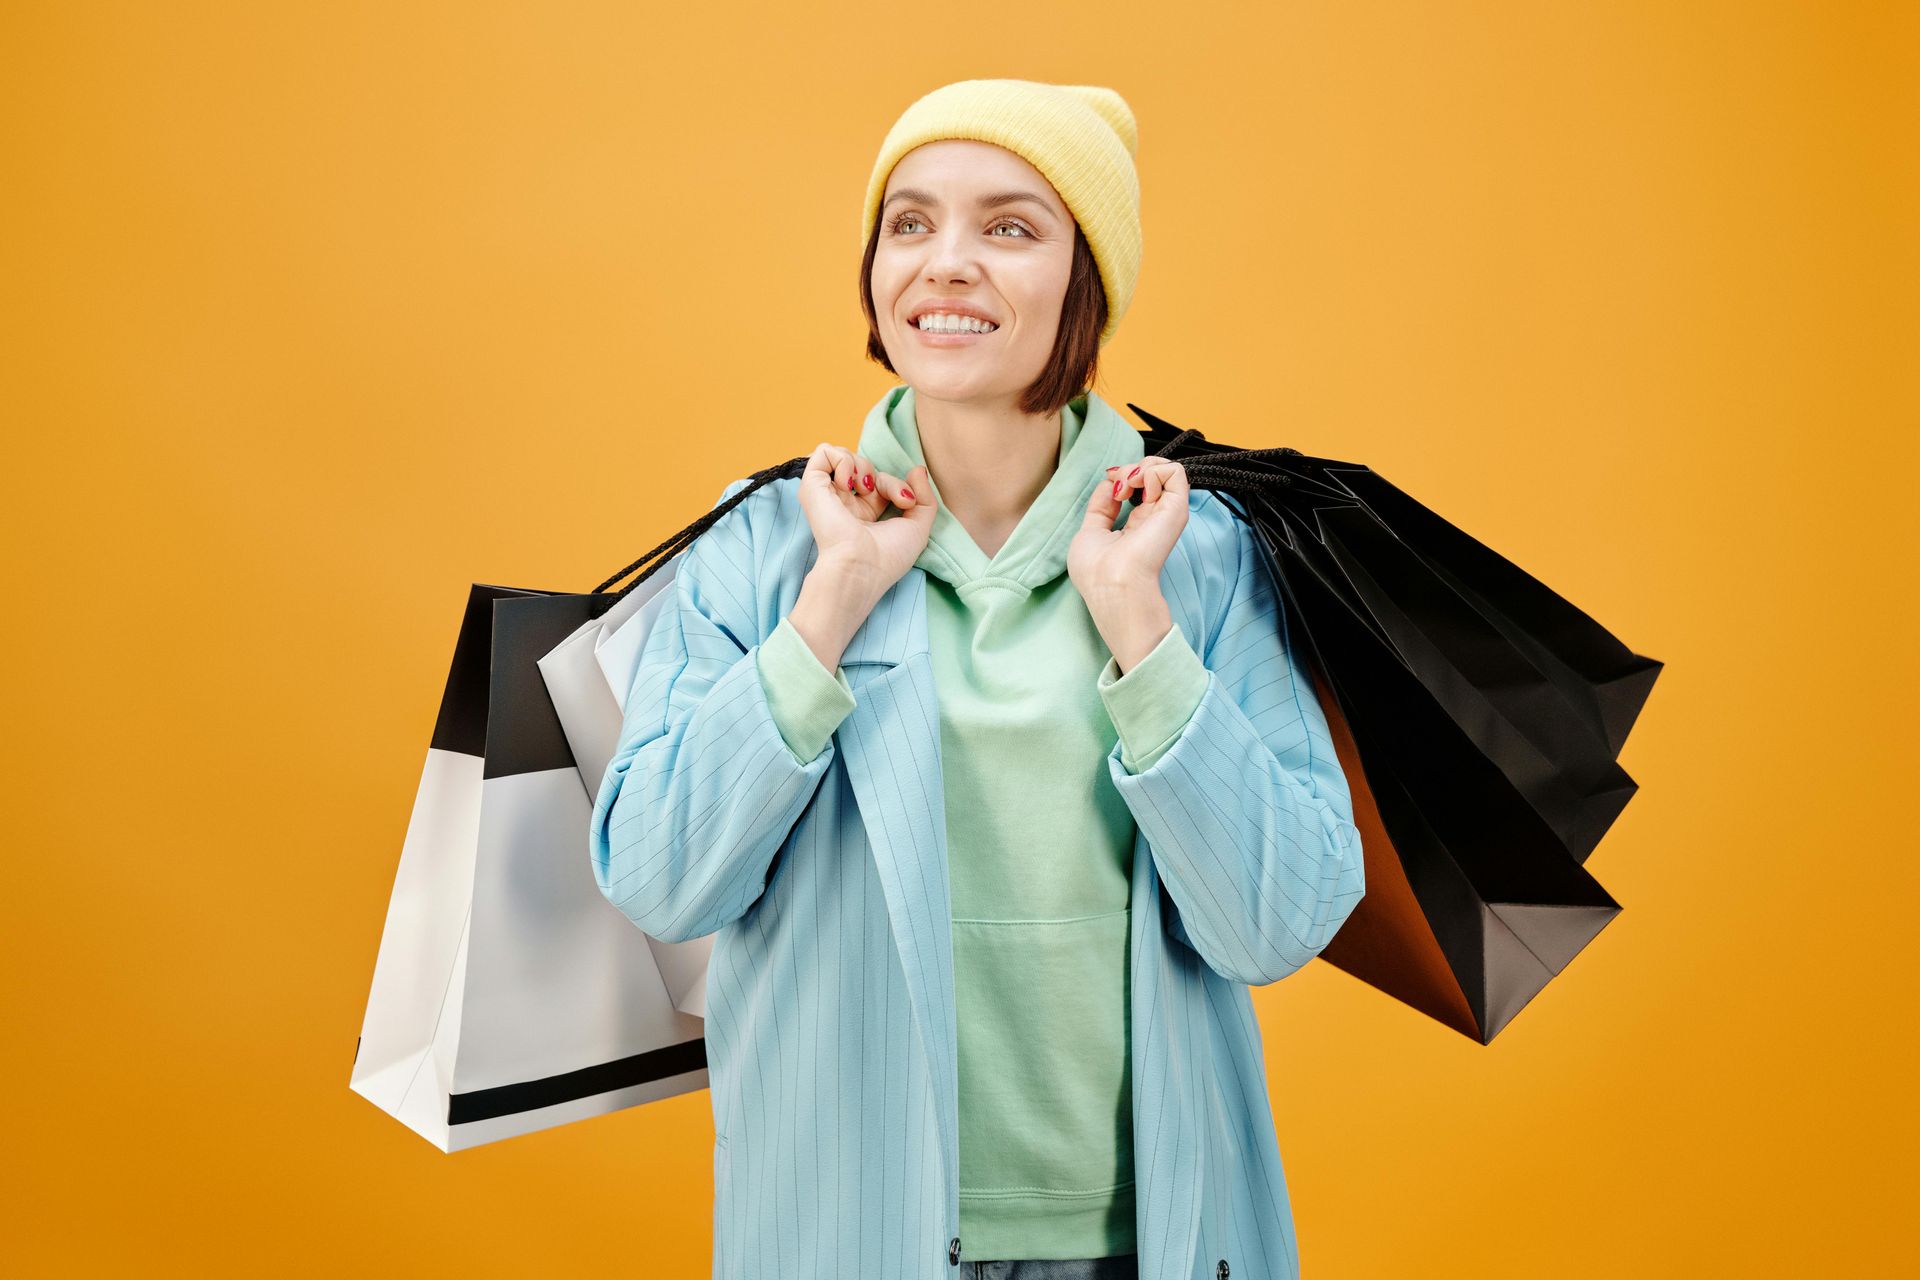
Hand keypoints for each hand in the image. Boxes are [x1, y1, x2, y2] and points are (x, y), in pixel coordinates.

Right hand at [795, 441, 935, 600]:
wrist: (860, 567)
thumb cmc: (887, 557)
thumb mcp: (918, 527)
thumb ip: (925, 497)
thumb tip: (916, 469)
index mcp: (864, 514)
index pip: (880, 483)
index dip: (896, 485)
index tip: (906, 502)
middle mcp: (844, 504)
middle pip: (864, 468)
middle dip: (882, 476)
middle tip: (882, 495)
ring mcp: (827, 495)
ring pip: (843, 456)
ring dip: (860, 464)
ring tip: (862, 488)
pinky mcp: (812, 487)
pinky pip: (823, 452)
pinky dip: (841, 459)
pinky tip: (847, 482)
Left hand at [1068, 457, 1189, 670]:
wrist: (1113, 585)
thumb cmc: (1097, 571)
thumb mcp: (1089, 532)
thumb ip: (1101, 506)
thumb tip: (1110, 483)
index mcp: (1135, 527)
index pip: (1137, 488)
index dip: (1120, 478)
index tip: (1109, 487)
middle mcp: (1154, 518)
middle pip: (1150, 474)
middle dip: (1130, 469)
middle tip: (1118, 487)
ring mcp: (1167, 513)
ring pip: (1166, 469)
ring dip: (1142, 467)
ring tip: (1128, 485)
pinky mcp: (1177, 509)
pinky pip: (1175, 472)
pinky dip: (1153, 470)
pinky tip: (1139, 486)